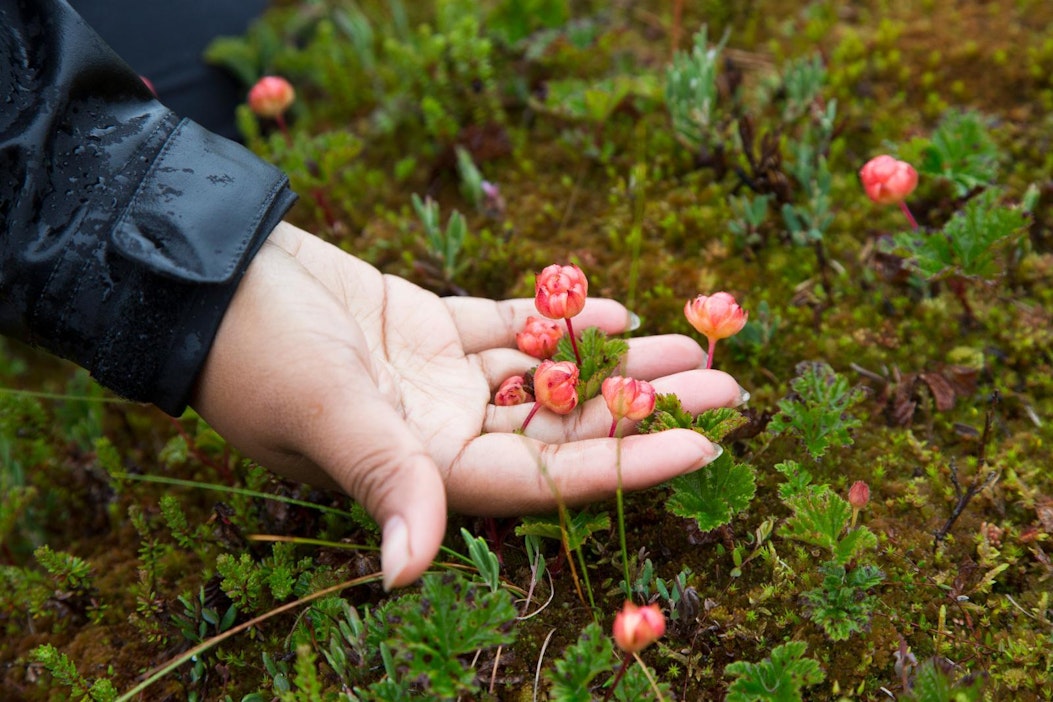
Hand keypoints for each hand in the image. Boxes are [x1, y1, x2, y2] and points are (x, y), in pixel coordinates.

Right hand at [192, 222, 742, 587]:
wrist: (212, 280)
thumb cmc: (258, 355)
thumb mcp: (326, 416)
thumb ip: (383, 482)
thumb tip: (403, 575)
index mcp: (425, 469)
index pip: (548, 476)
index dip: (631, 462)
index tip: (708, 444)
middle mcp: (441, 433)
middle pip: (564, 425)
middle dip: (646, 406)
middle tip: (731, 383)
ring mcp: (439, 381)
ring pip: (549, 375)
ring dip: (617, 363)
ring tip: (695, 346)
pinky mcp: (429, 330)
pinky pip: (511, 328)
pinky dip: (560, 319)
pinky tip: (617, 311)